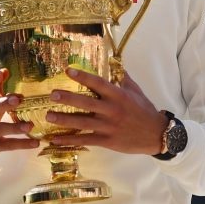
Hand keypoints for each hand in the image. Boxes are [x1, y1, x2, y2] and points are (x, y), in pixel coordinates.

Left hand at [46, 68, 166, 154]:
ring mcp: (109, 127)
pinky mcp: (108, 141)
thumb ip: (123, 78)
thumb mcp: (136, 91)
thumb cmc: (145, 110)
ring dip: (64, 119)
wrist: (156, 134)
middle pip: (86, 103)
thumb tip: (115, 62)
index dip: (83, 77)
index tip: (68, 71)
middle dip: (68, 98)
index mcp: (119, 95)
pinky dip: (69, 140)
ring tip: (48, 116)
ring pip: (83, 122)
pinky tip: (55, 139)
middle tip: (52, 95)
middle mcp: (112, 110)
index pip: (98, 83)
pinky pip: (85, 140)